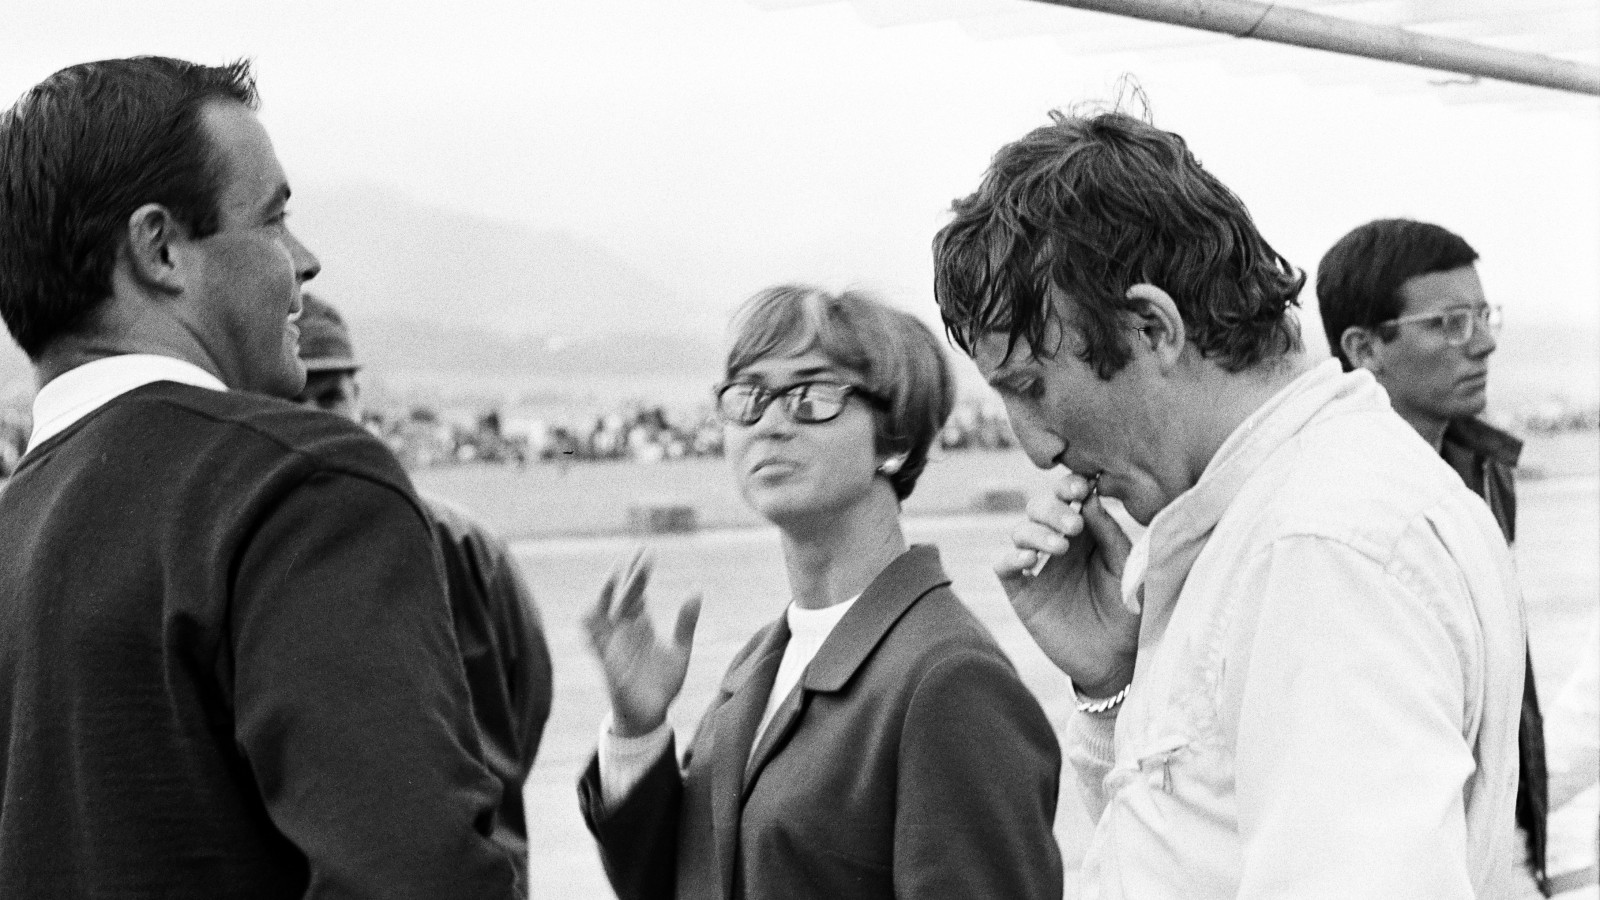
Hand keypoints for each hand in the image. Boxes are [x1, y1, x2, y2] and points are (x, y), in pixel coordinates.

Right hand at [583, 548, 701, 737]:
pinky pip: (594, 644)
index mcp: (641, 627)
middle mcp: (625, 631)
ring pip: (603, 613)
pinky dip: (590, 628)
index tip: (646, 553)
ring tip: (614, 577)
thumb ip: (685, 623)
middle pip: (622, 596)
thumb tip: (696, 591)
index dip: (640, 573)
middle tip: (636, 555)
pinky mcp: (609, 664)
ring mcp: (615, 646)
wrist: (652, 716)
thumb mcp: (680, 651)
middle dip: (628, 576)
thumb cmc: (663, 684)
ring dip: (607, 595)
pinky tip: (590, 613)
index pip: (637, 592)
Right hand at [995, 472, 1138, 696]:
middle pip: (1038, 508)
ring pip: (1020, 532)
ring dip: (1036, 532)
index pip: (1068, 498)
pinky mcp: (1022, 593)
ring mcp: (1038, 568)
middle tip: (1073, 524)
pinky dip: (1011, 558)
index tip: (1079, 486)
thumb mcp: (1126, 567)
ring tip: (1059, 547)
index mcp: (1085, 533)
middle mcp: (1058, 545)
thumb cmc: (1128, 609)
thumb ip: (1109, 533)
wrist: (1118, 659)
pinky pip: (1004, 566)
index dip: (1068, 486)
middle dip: (1052, 508)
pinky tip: (1029, 561)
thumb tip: (1089, 498)